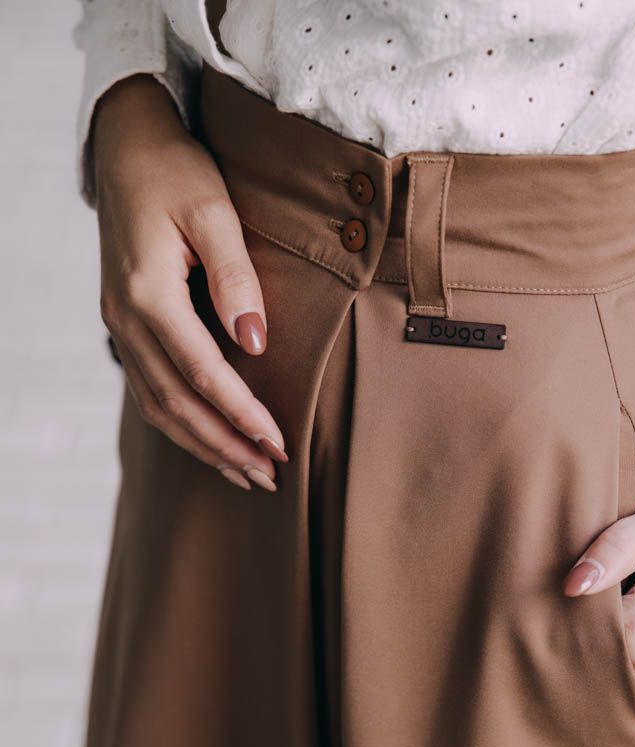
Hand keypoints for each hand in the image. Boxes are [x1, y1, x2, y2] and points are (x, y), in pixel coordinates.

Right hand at [92, 74, 286, 491]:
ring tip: (247, 473)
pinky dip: (183, 423)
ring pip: (159, 406)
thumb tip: (256, 343)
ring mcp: (119, 325)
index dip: (241, 414)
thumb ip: (236, 278)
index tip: (278, 443)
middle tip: (269, 476)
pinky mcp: (125, 326)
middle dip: (224, 447)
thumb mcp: (214, 210)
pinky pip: (151, 390)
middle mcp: (125, 319)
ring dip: (203, 445)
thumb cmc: (176, 169)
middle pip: (176, 405)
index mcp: (147, 293)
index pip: (201, 373)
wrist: (126, 145)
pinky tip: (212, 440)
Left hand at [563, 494, 634, 721]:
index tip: (573, 602)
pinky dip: (625, 686)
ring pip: (609, 694)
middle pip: (589, 673)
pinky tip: (631, 656)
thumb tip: (570, 587)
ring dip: (603, 671)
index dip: (564, 622)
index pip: (572, 641)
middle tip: (592, 618)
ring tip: (615, 635)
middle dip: (580, 650)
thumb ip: (610, 550)